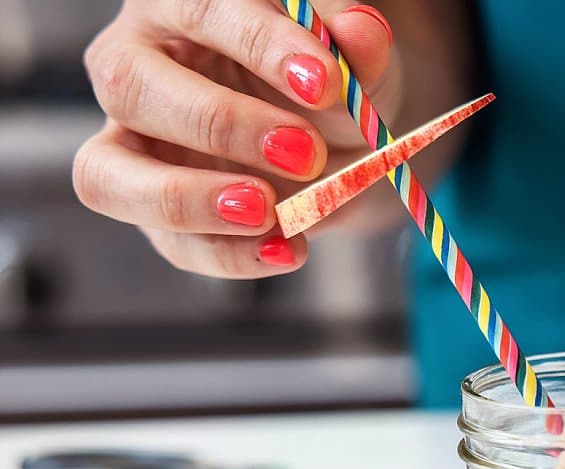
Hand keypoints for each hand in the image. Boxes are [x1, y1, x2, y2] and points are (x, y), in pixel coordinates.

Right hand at [74, 1, 397, 278]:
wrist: (340, 144)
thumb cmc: (330, 84)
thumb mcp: (355, 64)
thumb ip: (356, 48)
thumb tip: (362, 31)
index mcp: (184, 5)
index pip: (201, 8)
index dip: (260, 44)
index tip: (326, 83)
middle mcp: (139, 65)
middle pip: (130, 85)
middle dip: (221, 124)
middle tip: (306, 153)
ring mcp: (133, 142)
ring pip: (108, 174)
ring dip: (189, 200)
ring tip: (270, 213)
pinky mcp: (153, 209)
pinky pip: (166, 241)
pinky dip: (227, 254)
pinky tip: (287, 250)